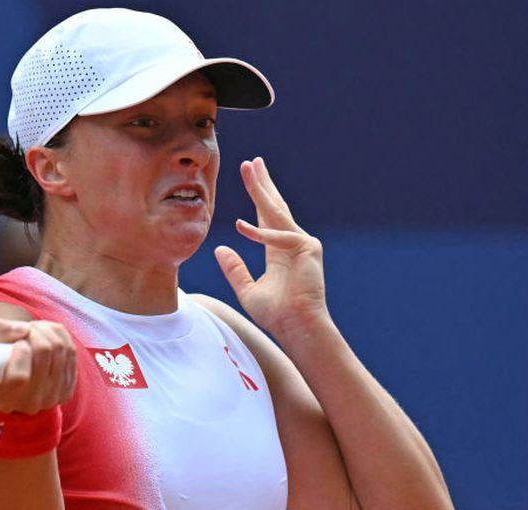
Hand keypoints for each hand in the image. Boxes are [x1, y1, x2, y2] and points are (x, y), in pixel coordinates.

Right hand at [0, 319, 75, 413]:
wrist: (13, 386)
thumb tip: (24, 329)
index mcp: (5, 398)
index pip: (19, 377)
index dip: (20, 352)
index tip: (17, 344)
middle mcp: (31, 403)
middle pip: (44, 352)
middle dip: (35, 332)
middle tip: (26, 330)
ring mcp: (52, 398)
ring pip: (60, 348)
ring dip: (47, 331)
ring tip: (35, 330)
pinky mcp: (67, 390)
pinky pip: (71, 351)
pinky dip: (60, 337)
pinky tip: (47, 336)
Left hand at [214, 157, 328, 339]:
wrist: (296, 327)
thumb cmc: (276, 314)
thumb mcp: (247, 289)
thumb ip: (235, 269)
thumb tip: (219, 249)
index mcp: (278, 251)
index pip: (266, 217)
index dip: (258, 197)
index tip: (250, 177)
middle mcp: (292, 243)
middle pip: (274, 207)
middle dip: (262, 184)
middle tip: (252, 162)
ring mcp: (303, 243)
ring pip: (276, 212)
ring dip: (261, 190)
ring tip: (250, 168)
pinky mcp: (308, 248)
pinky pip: (278, 237)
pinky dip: (259, 234)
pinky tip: (241, 227)